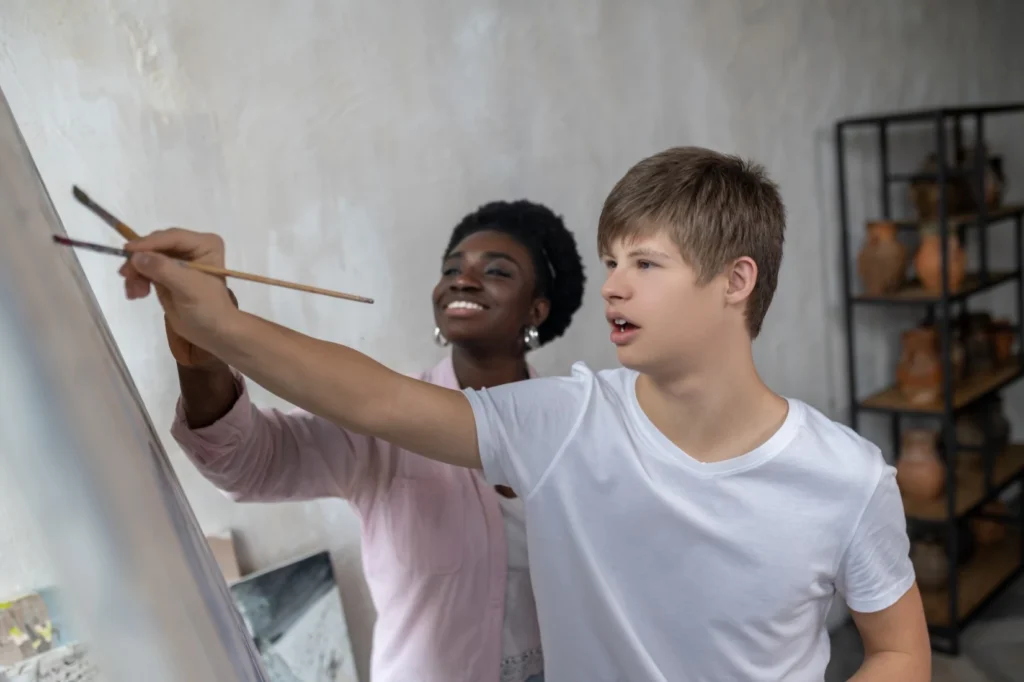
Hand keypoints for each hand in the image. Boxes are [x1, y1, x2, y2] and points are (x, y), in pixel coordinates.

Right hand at [119, 228, 238, 350]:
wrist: (212, 332)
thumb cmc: (208, 309)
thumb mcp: (189, 287)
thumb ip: (164, 269)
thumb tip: (136, 256)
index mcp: (204, 244)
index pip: (172, 237)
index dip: (149, 243)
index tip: (127, 251)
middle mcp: (191, 247)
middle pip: (156, 246)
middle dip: (140, 261)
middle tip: (126, 276)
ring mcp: (177, 260)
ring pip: (146, 257)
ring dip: (136, 273)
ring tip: (136, 293)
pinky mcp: (165, 274)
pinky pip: (144, 270)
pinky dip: (137, 280)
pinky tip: (136, 294)